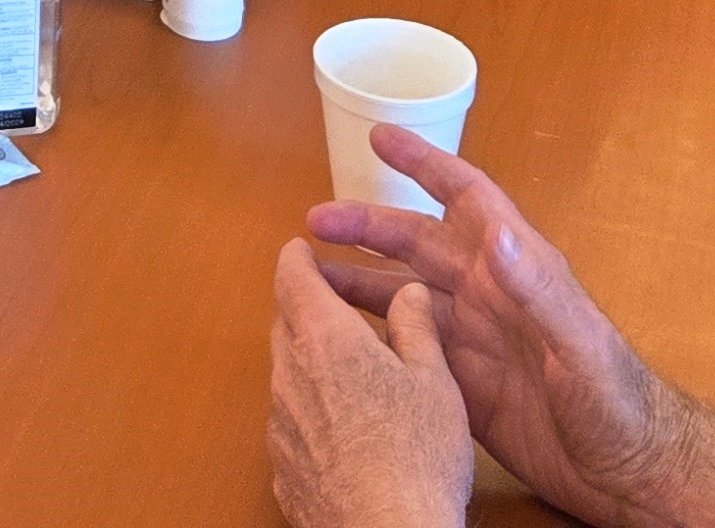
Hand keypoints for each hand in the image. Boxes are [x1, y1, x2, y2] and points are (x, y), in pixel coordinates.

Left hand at [269, 239, 473, 527]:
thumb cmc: (418, 455)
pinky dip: (308, 414)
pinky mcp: (281, 466)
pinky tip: (341, 432)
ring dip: (307, 365)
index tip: (301, 248)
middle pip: (284, 323)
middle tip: (330, 306)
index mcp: (326, 338)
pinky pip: (289, 424)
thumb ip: (416, 327)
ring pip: (285, 375)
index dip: (297, 257)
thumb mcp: (434, 379)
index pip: (293, 277)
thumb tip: (409, 293)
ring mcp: (280, 423)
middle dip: (303, 308)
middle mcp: (291, 373)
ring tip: (346, 375)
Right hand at [301, 130, 692, 527]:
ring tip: (308, 280)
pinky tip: (338, 343)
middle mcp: (490, 296)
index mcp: (518, 271)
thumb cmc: (618, 402)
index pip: (466, 198)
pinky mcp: (464, 387)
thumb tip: (493, 230)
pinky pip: (407, 352)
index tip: (379, 137)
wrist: (628, 473)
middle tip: (314, 222)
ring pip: (404, 298)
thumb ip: (538, 288)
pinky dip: (371, 341)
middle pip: (418, 244)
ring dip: (359, 283)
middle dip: (368, 226)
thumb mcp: (581, 343)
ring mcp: (474, 342)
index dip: (425, 164)